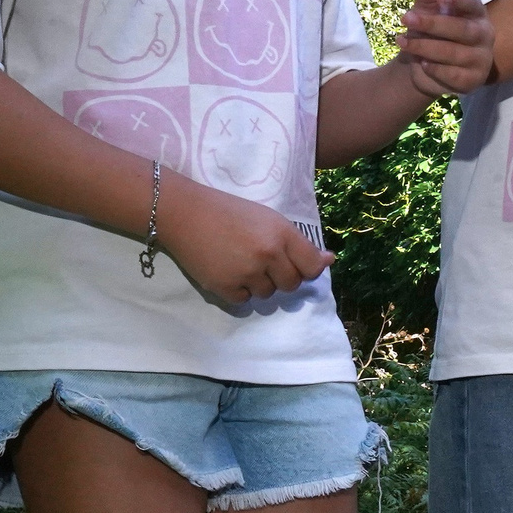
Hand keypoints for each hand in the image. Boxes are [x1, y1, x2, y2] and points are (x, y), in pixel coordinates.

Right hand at [156, 176, 333, 304]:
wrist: (183, 212)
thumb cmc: (229, 212)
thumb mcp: (269, 219)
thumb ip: (298, 243)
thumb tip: (329, 261)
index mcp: (282, 234)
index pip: (312, 268)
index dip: (306, 269)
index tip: (296, 265)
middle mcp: (269, 254)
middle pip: (291, 285)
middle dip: (281, 277)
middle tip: (261, 261)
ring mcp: (247, 272)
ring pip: (268, 294)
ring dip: (258, 283)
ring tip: (240, 262)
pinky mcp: (225, 286)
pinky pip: (244, 300)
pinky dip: (238, 290)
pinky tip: (227, 270)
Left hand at [396, 0, 495, 96]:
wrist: (425, 67)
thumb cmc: (430, 33)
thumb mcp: (425, 12)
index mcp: (476, 13)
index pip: (472, 3)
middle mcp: (484, 35)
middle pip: (463, 29)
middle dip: (432, 24)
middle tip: (406, 19)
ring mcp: (482, 59)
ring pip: (454, 53)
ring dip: (425, 47)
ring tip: (403, 42)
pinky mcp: (474, 80)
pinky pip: (454, 74)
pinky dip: (435, 68)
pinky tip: (422, 63)